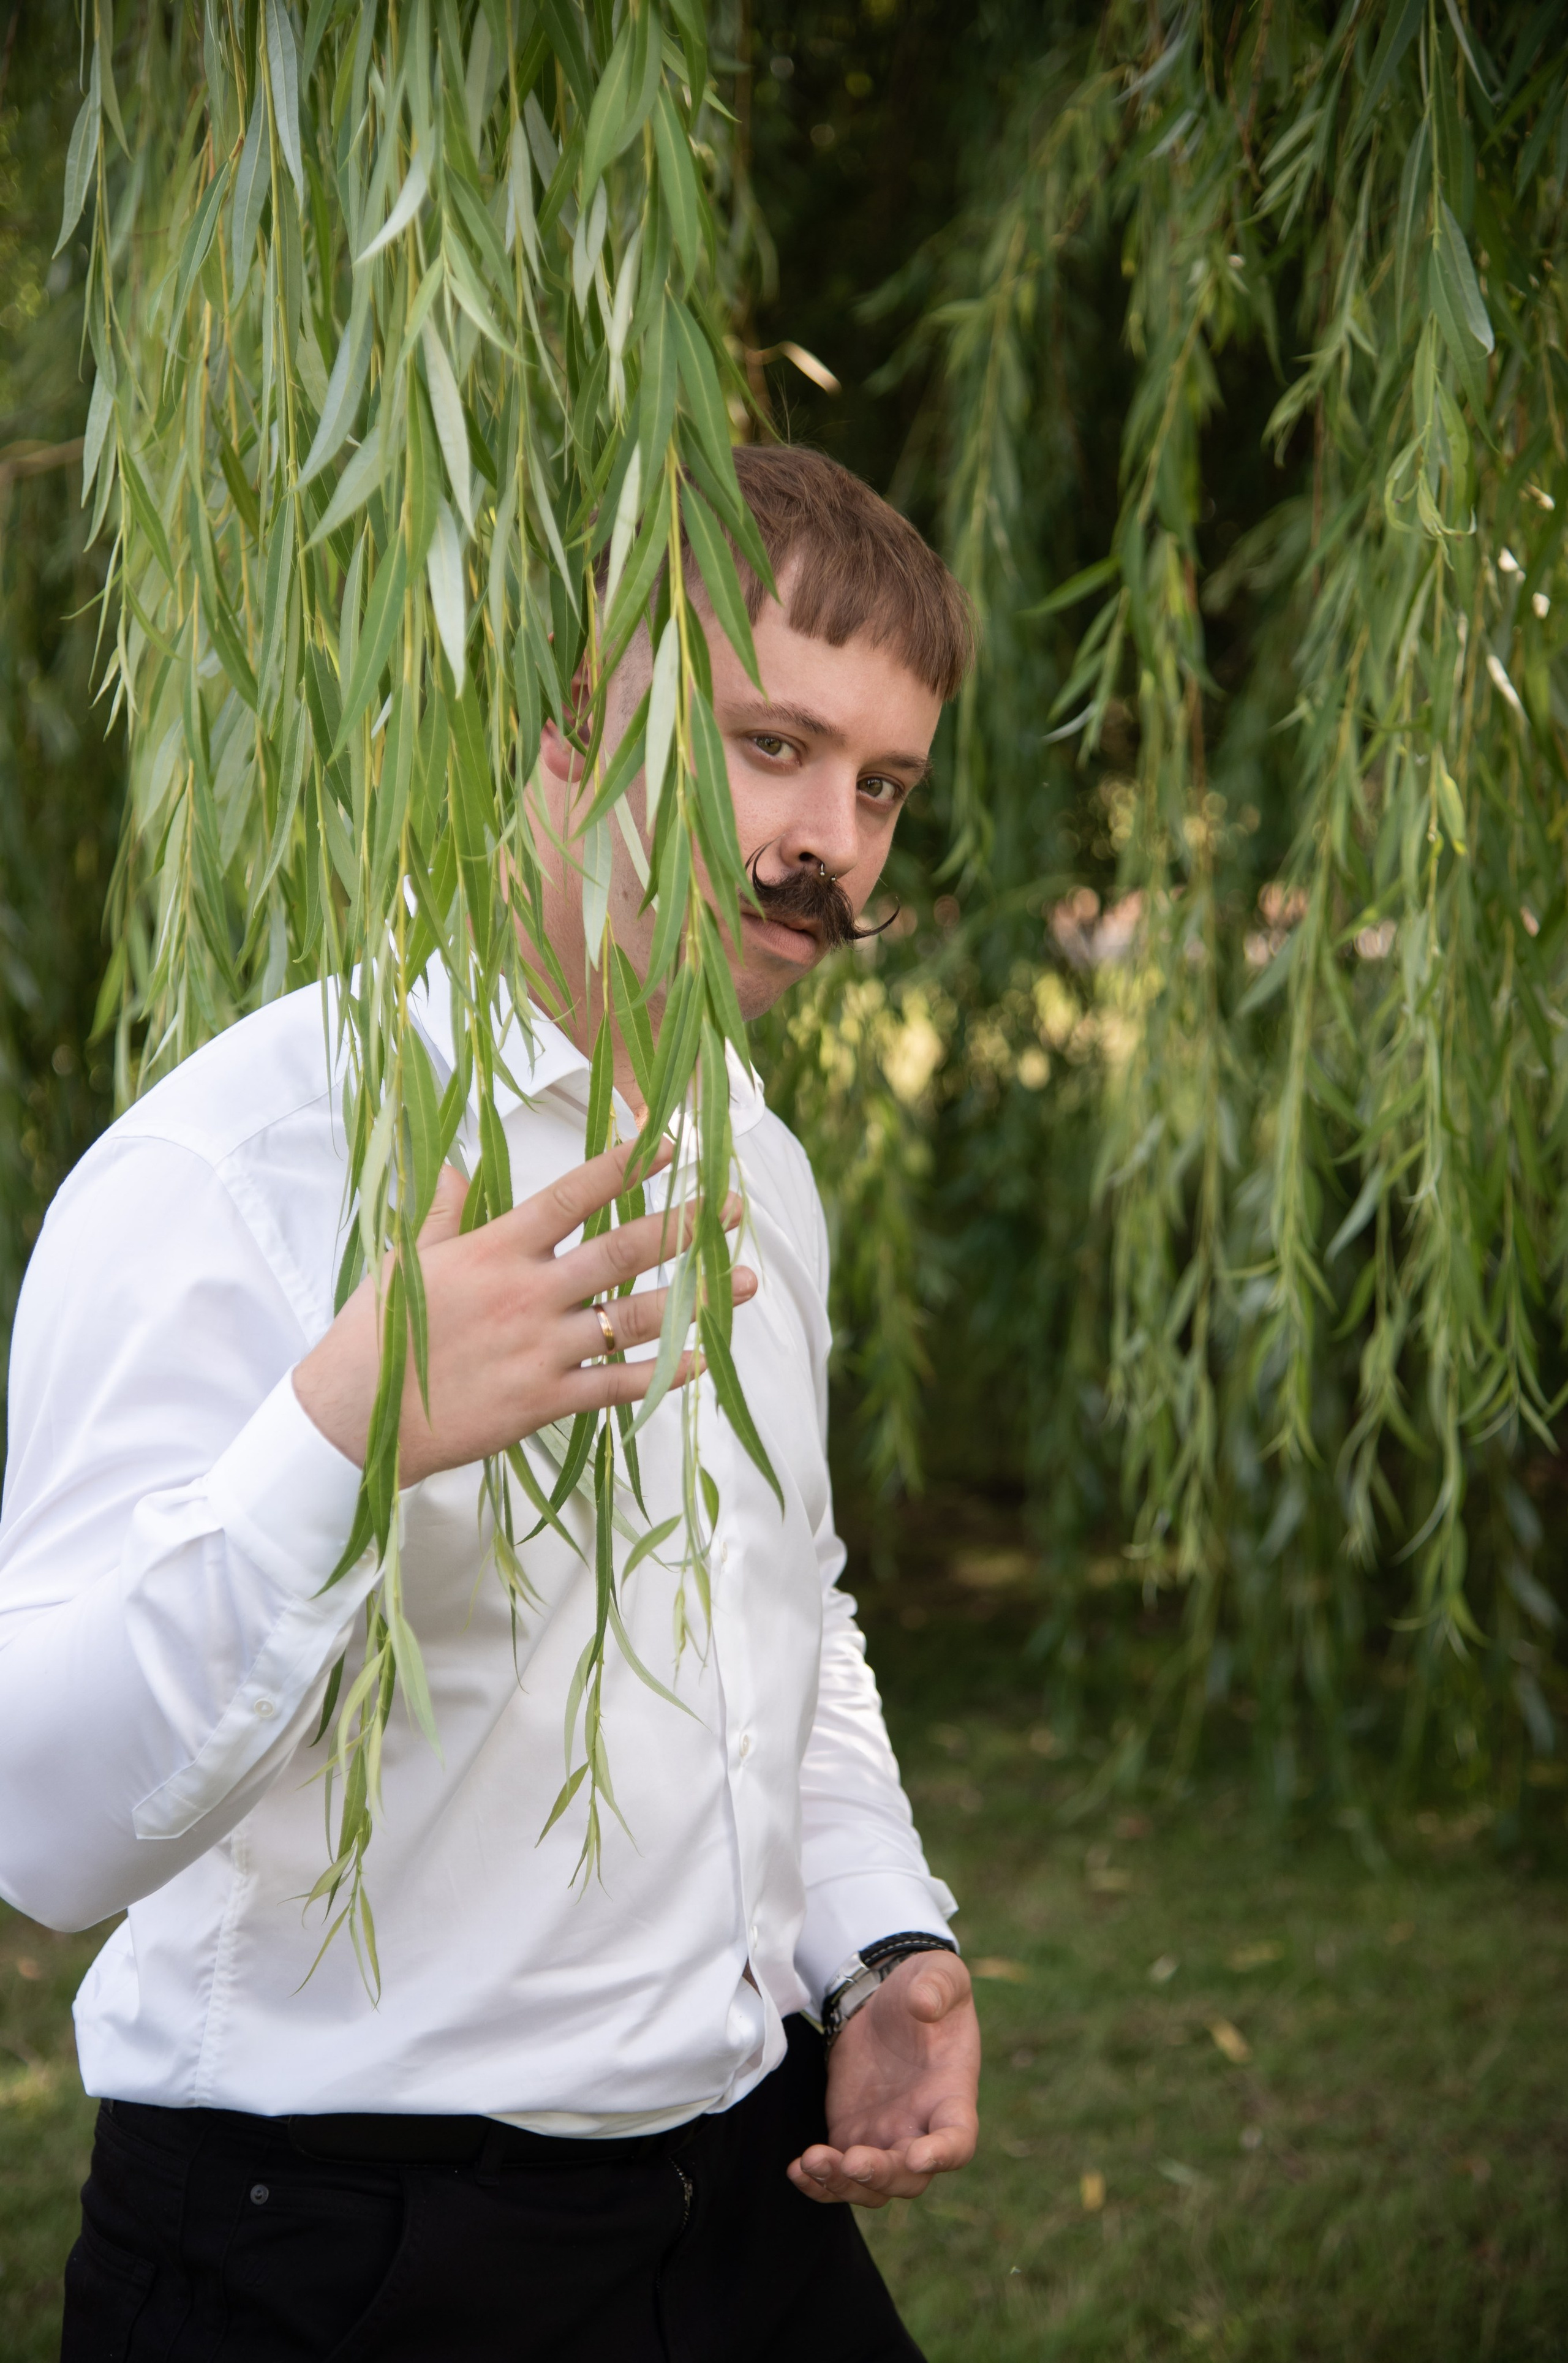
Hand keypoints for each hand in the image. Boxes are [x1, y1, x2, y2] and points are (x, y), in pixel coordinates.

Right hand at [294, 1138, 752, 1484]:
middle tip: (735, 1205)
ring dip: (695, 1300)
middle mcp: (526, 1294)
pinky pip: (616, 1386)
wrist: (349, 1418)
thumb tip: (455, 1164)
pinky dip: (662, 1375)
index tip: (670, 1142)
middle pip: (620, 1251)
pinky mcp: (542, 1402)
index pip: (571, 1195)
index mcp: (493, 1250)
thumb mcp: (404, 1261)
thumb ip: (441, 1211)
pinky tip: (701, 1360)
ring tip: (748, 1281)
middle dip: (683, 1226)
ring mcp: (539, 1350)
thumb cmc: (373, 1335)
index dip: (624, 1166)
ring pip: (632, 1319)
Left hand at [787, 1951, 979, 2207]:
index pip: (958, 2140)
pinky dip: (819, 2181)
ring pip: (870, 2185)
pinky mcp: (851, 2133)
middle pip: (908, 2178)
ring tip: (812, 2162)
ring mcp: (884, 2137)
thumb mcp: (939, 1975)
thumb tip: (924, 2005)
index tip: (919, 2157)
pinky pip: (838, 2173)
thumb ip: (937, 1986)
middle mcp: (921, 2128)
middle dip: (881, 2176)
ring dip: (843, 2184)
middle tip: (851, 2161)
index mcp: (951, 2096)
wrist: (884, 1997)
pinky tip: (798, 2170)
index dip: (943, 2154)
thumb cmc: (923, 1989)